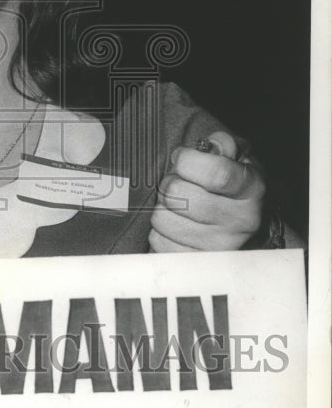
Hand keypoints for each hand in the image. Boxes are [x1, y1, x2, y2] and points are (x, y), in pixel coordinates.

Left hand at [149, 130, 264, 251]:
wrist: (246, 226)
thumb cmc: (232, 187)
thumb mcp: (236, 159)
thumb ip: (224, 145)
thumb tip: (213, 144)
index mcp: (251, 189)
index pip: (216, 174)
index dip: (188, 160)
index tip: (182, 157)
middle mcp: (240, 221)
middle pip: (179, 195)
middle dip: (170, 182)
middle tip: (178, 183)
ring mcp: (219, 246)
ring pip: (162, 218)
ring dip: (162, 207)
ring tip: (178, 205)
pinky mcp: (197, 263)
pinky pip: (157, 241)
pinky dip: (159, 230)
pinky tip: (175, 224)